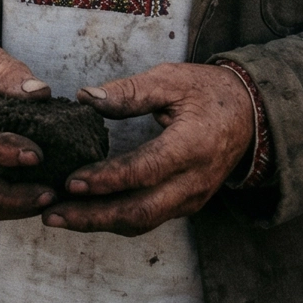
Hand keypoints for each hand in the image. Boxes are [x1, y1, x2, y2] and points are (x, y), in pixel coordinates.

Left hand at [41, 62, 253, 234]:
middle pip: (141, 211)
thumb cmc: (208, 92)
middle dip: (93, 216)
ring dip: (98, 223)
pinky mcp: (185, 204)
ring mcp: (192, 197)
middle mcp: (194, 180)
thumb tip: (87, 97)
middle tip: (52, 213)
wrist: (250, 114)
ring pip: (142, 222)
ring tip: (58, 216)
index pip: (146, 170)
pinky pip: (148, 218)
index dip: (108, 179)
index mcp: (193, 145)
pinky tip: (84, 212)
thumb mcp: (171, 79)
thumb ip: (131, 91)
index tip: (71, 180)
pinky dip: (114, 219)